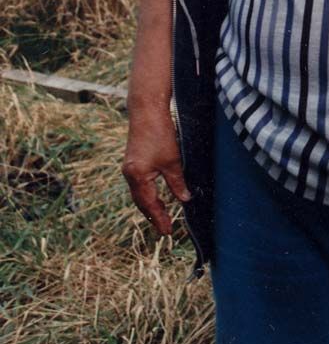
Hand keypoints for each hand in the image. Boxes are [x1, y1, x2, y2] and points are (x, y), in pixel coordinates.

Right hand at [121, 106, 190, 235]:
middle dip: (153, 216)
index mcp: (138, 177)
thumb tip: (184, 199)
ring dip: (150, 206)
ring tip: (162, 217)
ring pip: (139, 194)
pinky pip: (138, 185)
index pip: (150, 205)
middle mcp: (130, 174)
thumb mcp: (172, 161)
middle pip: (141, 202)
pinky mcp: (133, 161)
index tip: (168, 232)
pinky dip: (147, 194)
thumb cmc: (159, 134)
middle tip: (166, 229)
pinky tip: (155, 196)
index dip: (160, 219)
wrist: (146, 112)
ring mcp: (129, 167)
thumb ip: (177, 182)